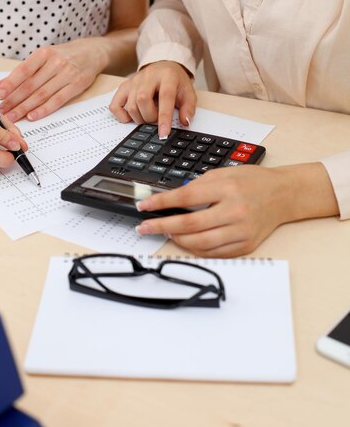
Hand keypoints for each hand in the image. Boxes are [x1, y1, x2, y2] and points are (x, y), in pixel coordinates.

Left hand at [0, 40, 103, 121]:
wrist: (92, 52)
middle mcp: (56, 63)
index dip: (10, 83)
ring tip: (13, 116)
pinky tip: (32, 116)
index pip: (23, 70)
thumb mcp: (42, 58)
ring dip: (25, 107)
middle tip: (2, 111)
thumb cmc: (64, 56)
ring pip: (42, 94)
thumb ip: (20, 74)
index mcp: (44, 53)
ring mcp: (67, 74)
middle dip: (14, 100)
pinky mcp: (77, 86)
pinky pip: (57, 100)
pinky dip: (44, 109)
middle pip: (31, 85)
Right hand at [109, 61, 196, 138]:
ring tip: (147, 116)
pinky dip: (122, 116)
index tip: (163, 133)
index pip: (165, 97)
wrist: (164, 67)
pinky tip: (132, 116)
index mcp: (167, 76)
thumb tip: (185, 122)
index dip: (164, 117)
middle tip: (156, 119)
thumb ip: (188, 108)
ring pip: (130, 104)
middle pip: (142, 100)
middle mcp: (148, 76)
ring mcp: (134, 81)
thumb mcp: (188, 92)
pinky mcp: (124, 86)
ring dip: (139, 118)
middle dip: (149, 117)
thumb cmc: (175, 82)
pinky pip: (115, 105)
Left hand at [134, 165, 297, 257]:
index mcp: (227, 189)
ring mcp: (241, 231)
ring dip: (177, 240)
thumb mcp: (223, 173)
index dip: (161, 203)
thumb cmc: (252, 182)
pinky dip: (195, 249)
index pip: (185, 197)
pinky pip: (214, 253)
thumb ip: (198, 186)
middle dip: (161, 226)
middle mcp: (234, 211)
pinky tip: (185, 241)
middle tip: (145, 227)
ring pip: (199, 243)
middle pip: (189, 225)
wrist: (283, 195)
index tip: (145, 206)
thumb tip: (171, 200)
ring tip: (166, 232)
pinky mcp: (245, 246)